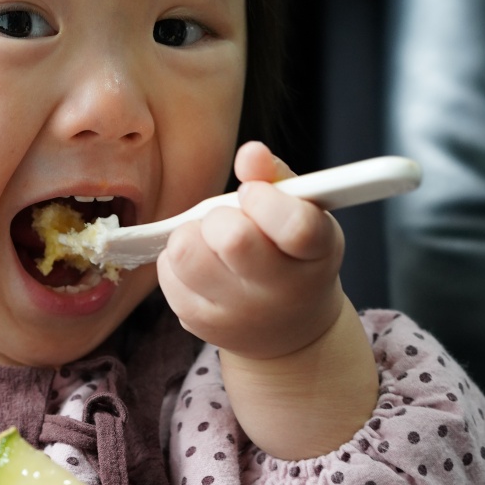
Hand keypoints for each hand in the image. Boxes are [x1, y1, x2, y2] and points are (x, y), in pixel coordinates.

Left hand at [157, 141, 344, 360]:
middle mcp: (280, 292)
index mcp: (316, 254)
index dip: (266, 200)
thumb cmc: (294, 257)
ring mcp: (237, 313)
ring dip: (192, 234)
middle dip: (221, 217)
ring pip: (186, 251)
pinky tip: (201, 264)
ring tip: (211, 242)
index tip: (252, 193)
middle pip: (232, 239)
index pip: (295, 226)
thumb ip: (276, 178)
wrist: (288, 331)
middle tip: (231, 222)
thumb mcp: (302, 214)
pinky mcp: (200, 322)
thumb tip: (250, 153)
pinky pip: (167, 270)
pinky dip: (177, 257)